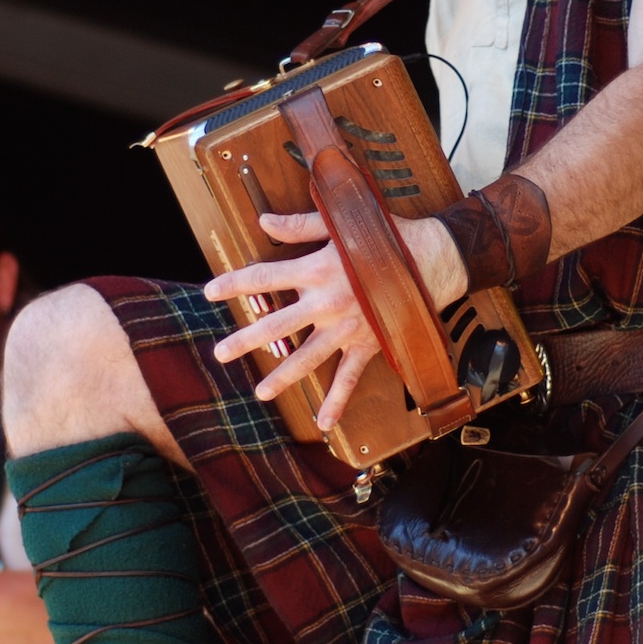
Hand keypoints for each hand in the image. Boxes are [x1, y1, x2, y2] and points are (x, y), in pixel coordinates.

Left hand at [204, 210, 468, 431]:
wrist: (432, 259)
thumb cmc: (384, 236)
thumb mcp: (339, 223)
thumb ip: (299, 224)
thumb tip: (263, 220)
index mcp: (315, 269)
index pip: (263, 277)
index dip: (234, 284)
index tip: (209, 292)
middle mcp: (325, 303)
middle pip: (275, 325)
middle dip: (244, 340)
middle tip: (219, 353)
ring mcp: (346, 329)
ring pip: (307, 358)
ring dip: (282, 376)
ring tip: (259, 392)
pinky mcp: (368, 344)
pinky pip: (350, 378)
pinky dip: (337, 401)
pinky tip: (323, 423)